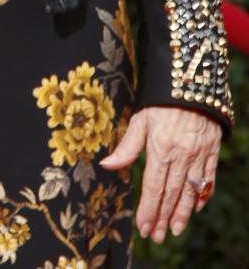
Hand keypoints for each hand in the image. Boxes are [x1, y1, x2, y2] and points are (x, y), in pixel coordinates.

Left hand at [101, 106, 221, 240]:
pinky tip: (195, 208)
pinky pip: (207, 179)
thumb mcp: (140, 120)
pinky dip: (201, 196)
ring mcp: (199, 156)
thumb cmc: (159, 101)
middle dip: (162, 218)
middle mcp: (181, 157)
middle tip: (156, 237)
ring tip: (174, 230)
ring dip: (182, 214)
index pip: (153, 188)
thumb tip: (106, 165)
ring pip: (190, 192)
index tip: (143, 228)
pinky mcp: (211, 151)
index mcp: (161, 150)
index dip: (148, 210)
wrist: (191, 81)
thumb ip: (127, 146)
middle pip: (171, 195)